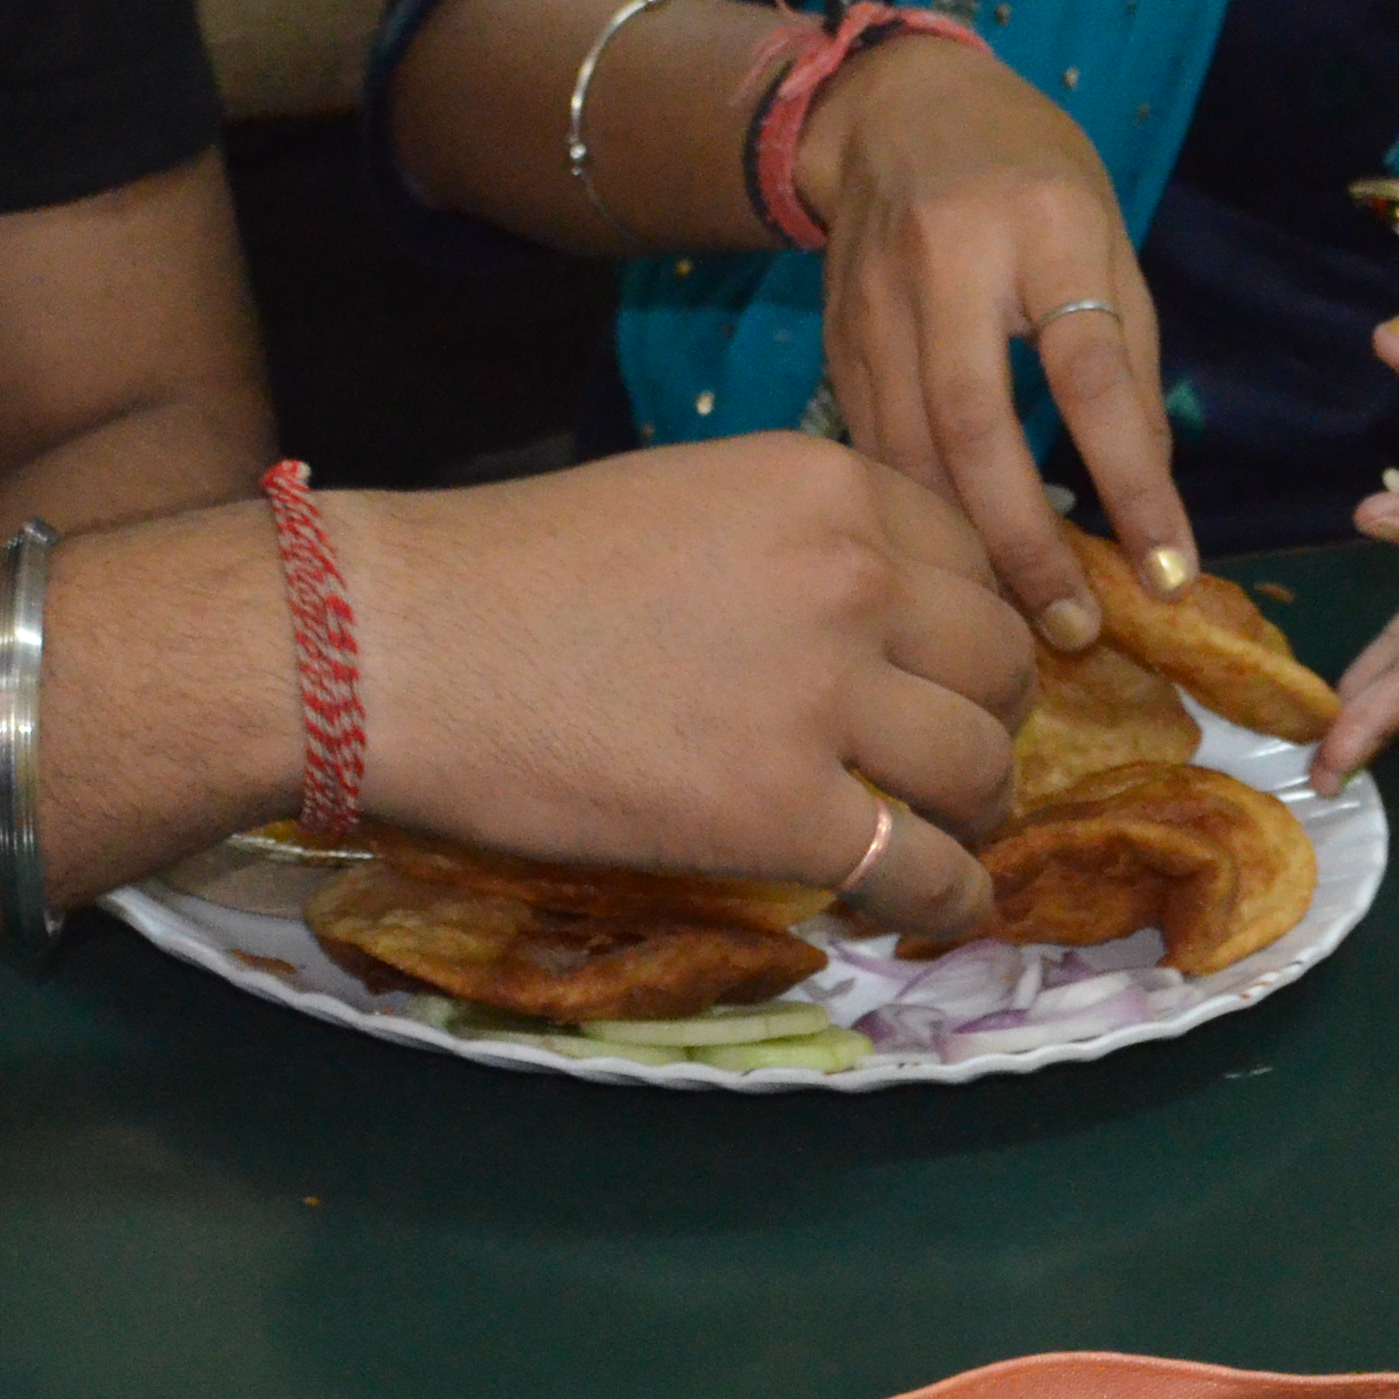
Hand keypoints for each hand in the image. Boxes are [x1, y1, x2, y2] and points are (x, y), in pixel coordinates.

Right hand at [342, 435, 1039, 941]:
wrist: (400, 646)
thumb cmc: (511, 572)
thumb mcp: (689, 499)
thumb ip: (794, 543)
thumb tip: (871, 619)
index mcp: (827, 485)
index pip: (973, 558)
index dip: (969, 628)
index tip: (949, 673)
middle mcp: (851, 576)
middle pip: (997, 660)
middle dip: (989, 715)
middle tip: (948, 756)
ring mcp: (823, 695)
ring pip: (980, 767)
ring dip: (976, 809)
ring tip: (944, 831)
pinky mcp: (781, 812)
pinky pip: (923, 869)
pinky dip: (950, 901)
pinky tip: (943, 912)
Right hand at [790, 36, 1199, 647]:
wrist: (895, 107)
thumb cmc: (1029, 172)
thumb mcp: (1105, 235)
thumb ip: (1126, 355)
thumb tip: (1147, 494)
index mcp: (1042, 224)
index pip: (1089, 370)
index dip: (1132, 481)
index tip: (1170, 572)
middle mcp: (947, 259)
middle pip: (975, 426)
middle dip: (1025, 543)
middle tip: (1072, 630)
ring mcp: (874, 302)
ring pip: (908, 451)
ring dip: (962, 549)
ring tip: (1014, 624)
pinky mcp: (832, 339)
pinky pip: (873, 449)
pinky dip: (912, 519)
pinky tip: (948, 569)